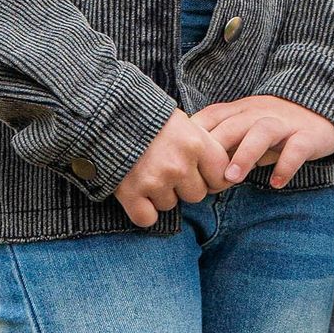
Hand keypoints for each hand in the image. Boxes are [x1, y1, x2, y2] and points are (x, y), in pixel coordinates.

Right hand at [115, 111, 233, 228]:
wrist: (108, 113)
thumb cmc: (150, 118)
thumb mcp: (183, 123)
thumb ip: (202, 146)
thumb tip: (224, 175)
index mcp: (196, 143)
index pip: (221, 176)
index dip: (212, 177)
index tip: (200, 173)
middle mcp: (179, 164)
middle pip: (196, 195)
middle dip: (183, 186)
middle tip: (166, 168)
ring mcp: (155, 180)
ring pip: (170, 205)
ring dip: (160, 195)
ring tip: (146, 171)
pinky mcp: (131, 192)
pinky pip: (147, 219)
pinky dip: (141, 211)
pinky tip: (136, 193)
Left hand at [194, 94, 333, 188]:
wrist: (323, 114)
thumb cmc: (275, 129)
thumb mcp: (245, 131)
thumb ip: (223, 144)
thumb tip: (192, 171)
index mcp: (241, 110)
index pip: (211, 116)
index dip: (195, 138)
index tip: (184, 163)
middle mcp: (260, 112)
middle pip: (233, 124)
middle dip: (216, 150)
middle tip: (204, 178)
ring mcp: (285, 123)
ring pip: (262, 132)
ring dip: (245, 154)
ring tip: (233, 179)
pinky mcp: (308, 135)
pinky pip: (297, 148)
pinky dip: (286, 165)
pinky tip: (277, 183)